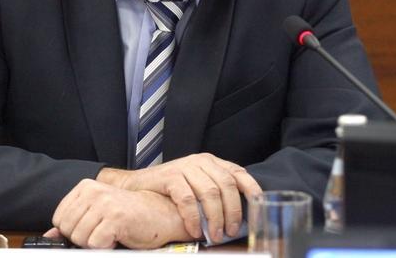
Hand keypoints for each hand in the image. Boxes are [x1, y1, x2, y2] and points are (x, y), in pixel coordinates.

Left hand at [47, 179, 190, 248]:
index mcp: (86, 187)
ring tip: (111, 233)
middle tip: (103, 231)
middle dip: (84, 238)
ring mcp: (105, 203)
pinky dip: (106, 247)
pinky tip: (118, 237)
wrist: (160, 214)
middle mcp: (94, 191)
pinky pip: (95, 244)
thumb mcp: (97, 214)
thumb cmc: (130, 215)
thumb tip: (49, 237)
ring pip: (80, 239)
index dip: (73, 231)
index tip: (90, 228)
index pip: (59, 219)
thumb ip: (74, 222)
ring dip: (96, 243)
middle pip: (68, 230)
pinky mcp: (115, 218)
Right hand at [98, 153, 261, 241]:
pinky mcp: (170, 176)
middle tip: (230, 231)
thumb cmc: (169, 191)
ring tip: (214, 234)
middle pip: (226, 185)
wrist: (136, 186)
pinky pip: (188, 199)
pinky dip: (194, 217)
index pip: (238, 172)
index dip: (251, 188)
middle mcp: (200, 161)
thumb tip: (237, 218)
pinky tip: (194, 229)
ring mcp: (185, 167)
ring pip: (210, 192)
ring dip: (215, 217)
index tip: (259, 205)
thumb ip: (214, 194)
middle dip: (232, 211)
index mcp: (211, 162)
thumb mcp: (196, 186)